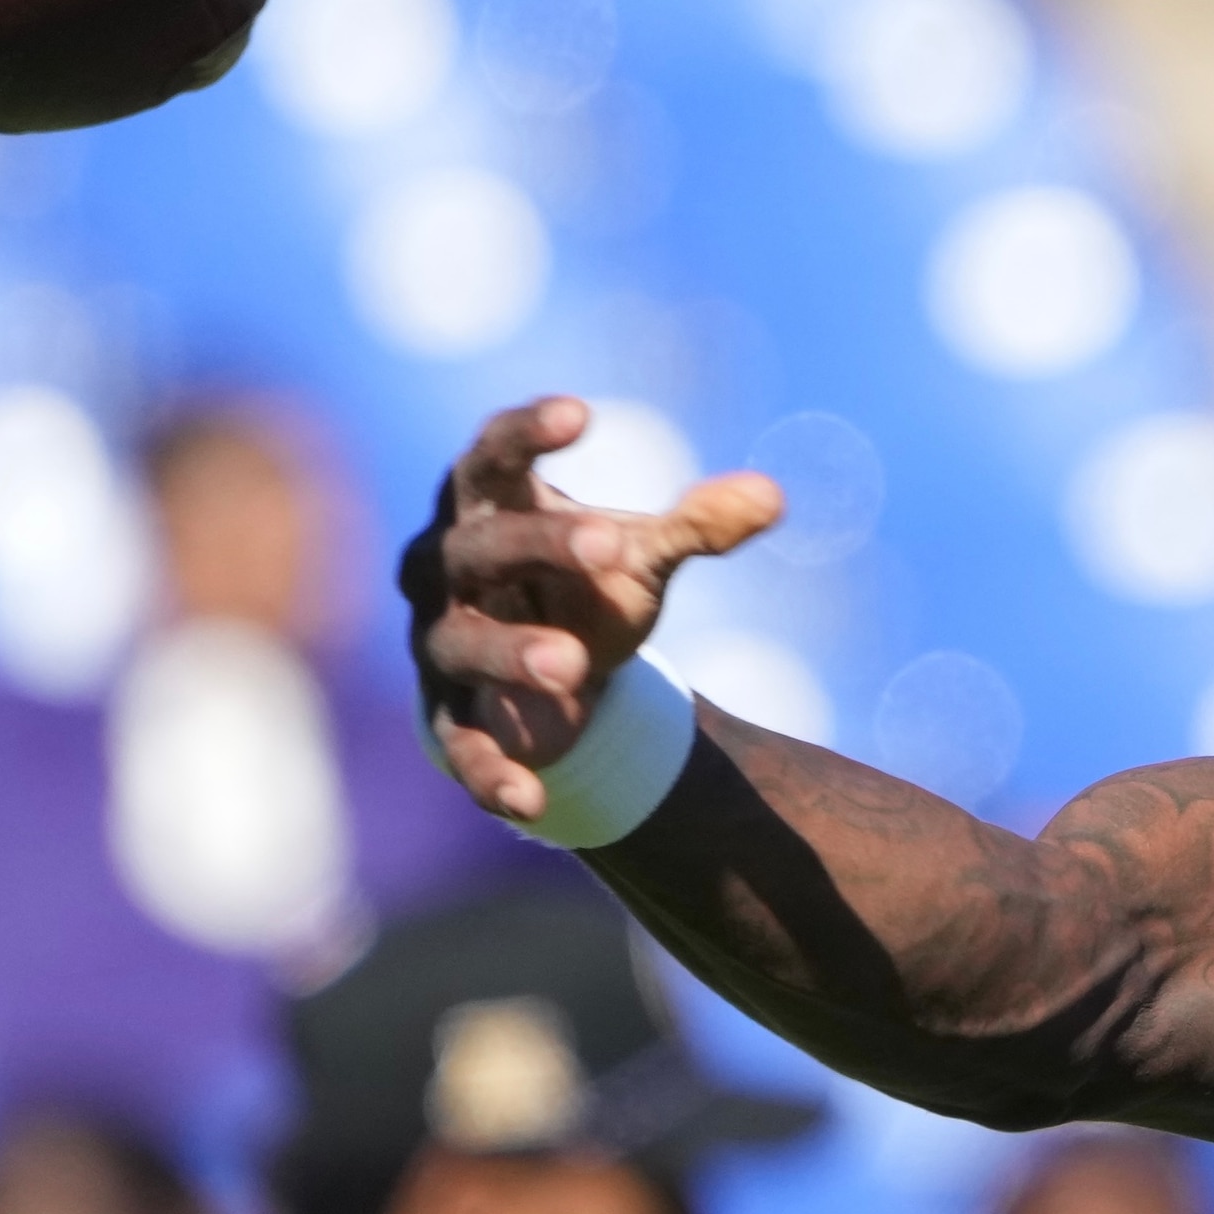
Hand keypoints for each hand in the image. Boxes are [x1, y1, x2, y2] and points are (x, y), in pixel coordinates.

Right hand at [413, 397, 783, 823]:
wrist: (550, 678)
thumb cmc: (581, 587)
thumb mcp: (636, 556)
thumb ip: (695, 527)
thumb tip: (772, 496)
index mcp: (488, 506)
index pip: (492, 455)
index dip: (527, 433)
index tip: (582, 413)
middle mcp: (446, 567)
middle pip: (481, 545)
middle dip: (540, 545)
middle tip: (610, 547)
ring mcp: (441, 645)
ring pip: (463, 643)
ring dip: (515, 652)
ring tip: (578, 664)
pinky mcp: (447, 720)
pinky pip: (460, 748)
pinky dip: (491, 772)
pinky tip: (533, 800)